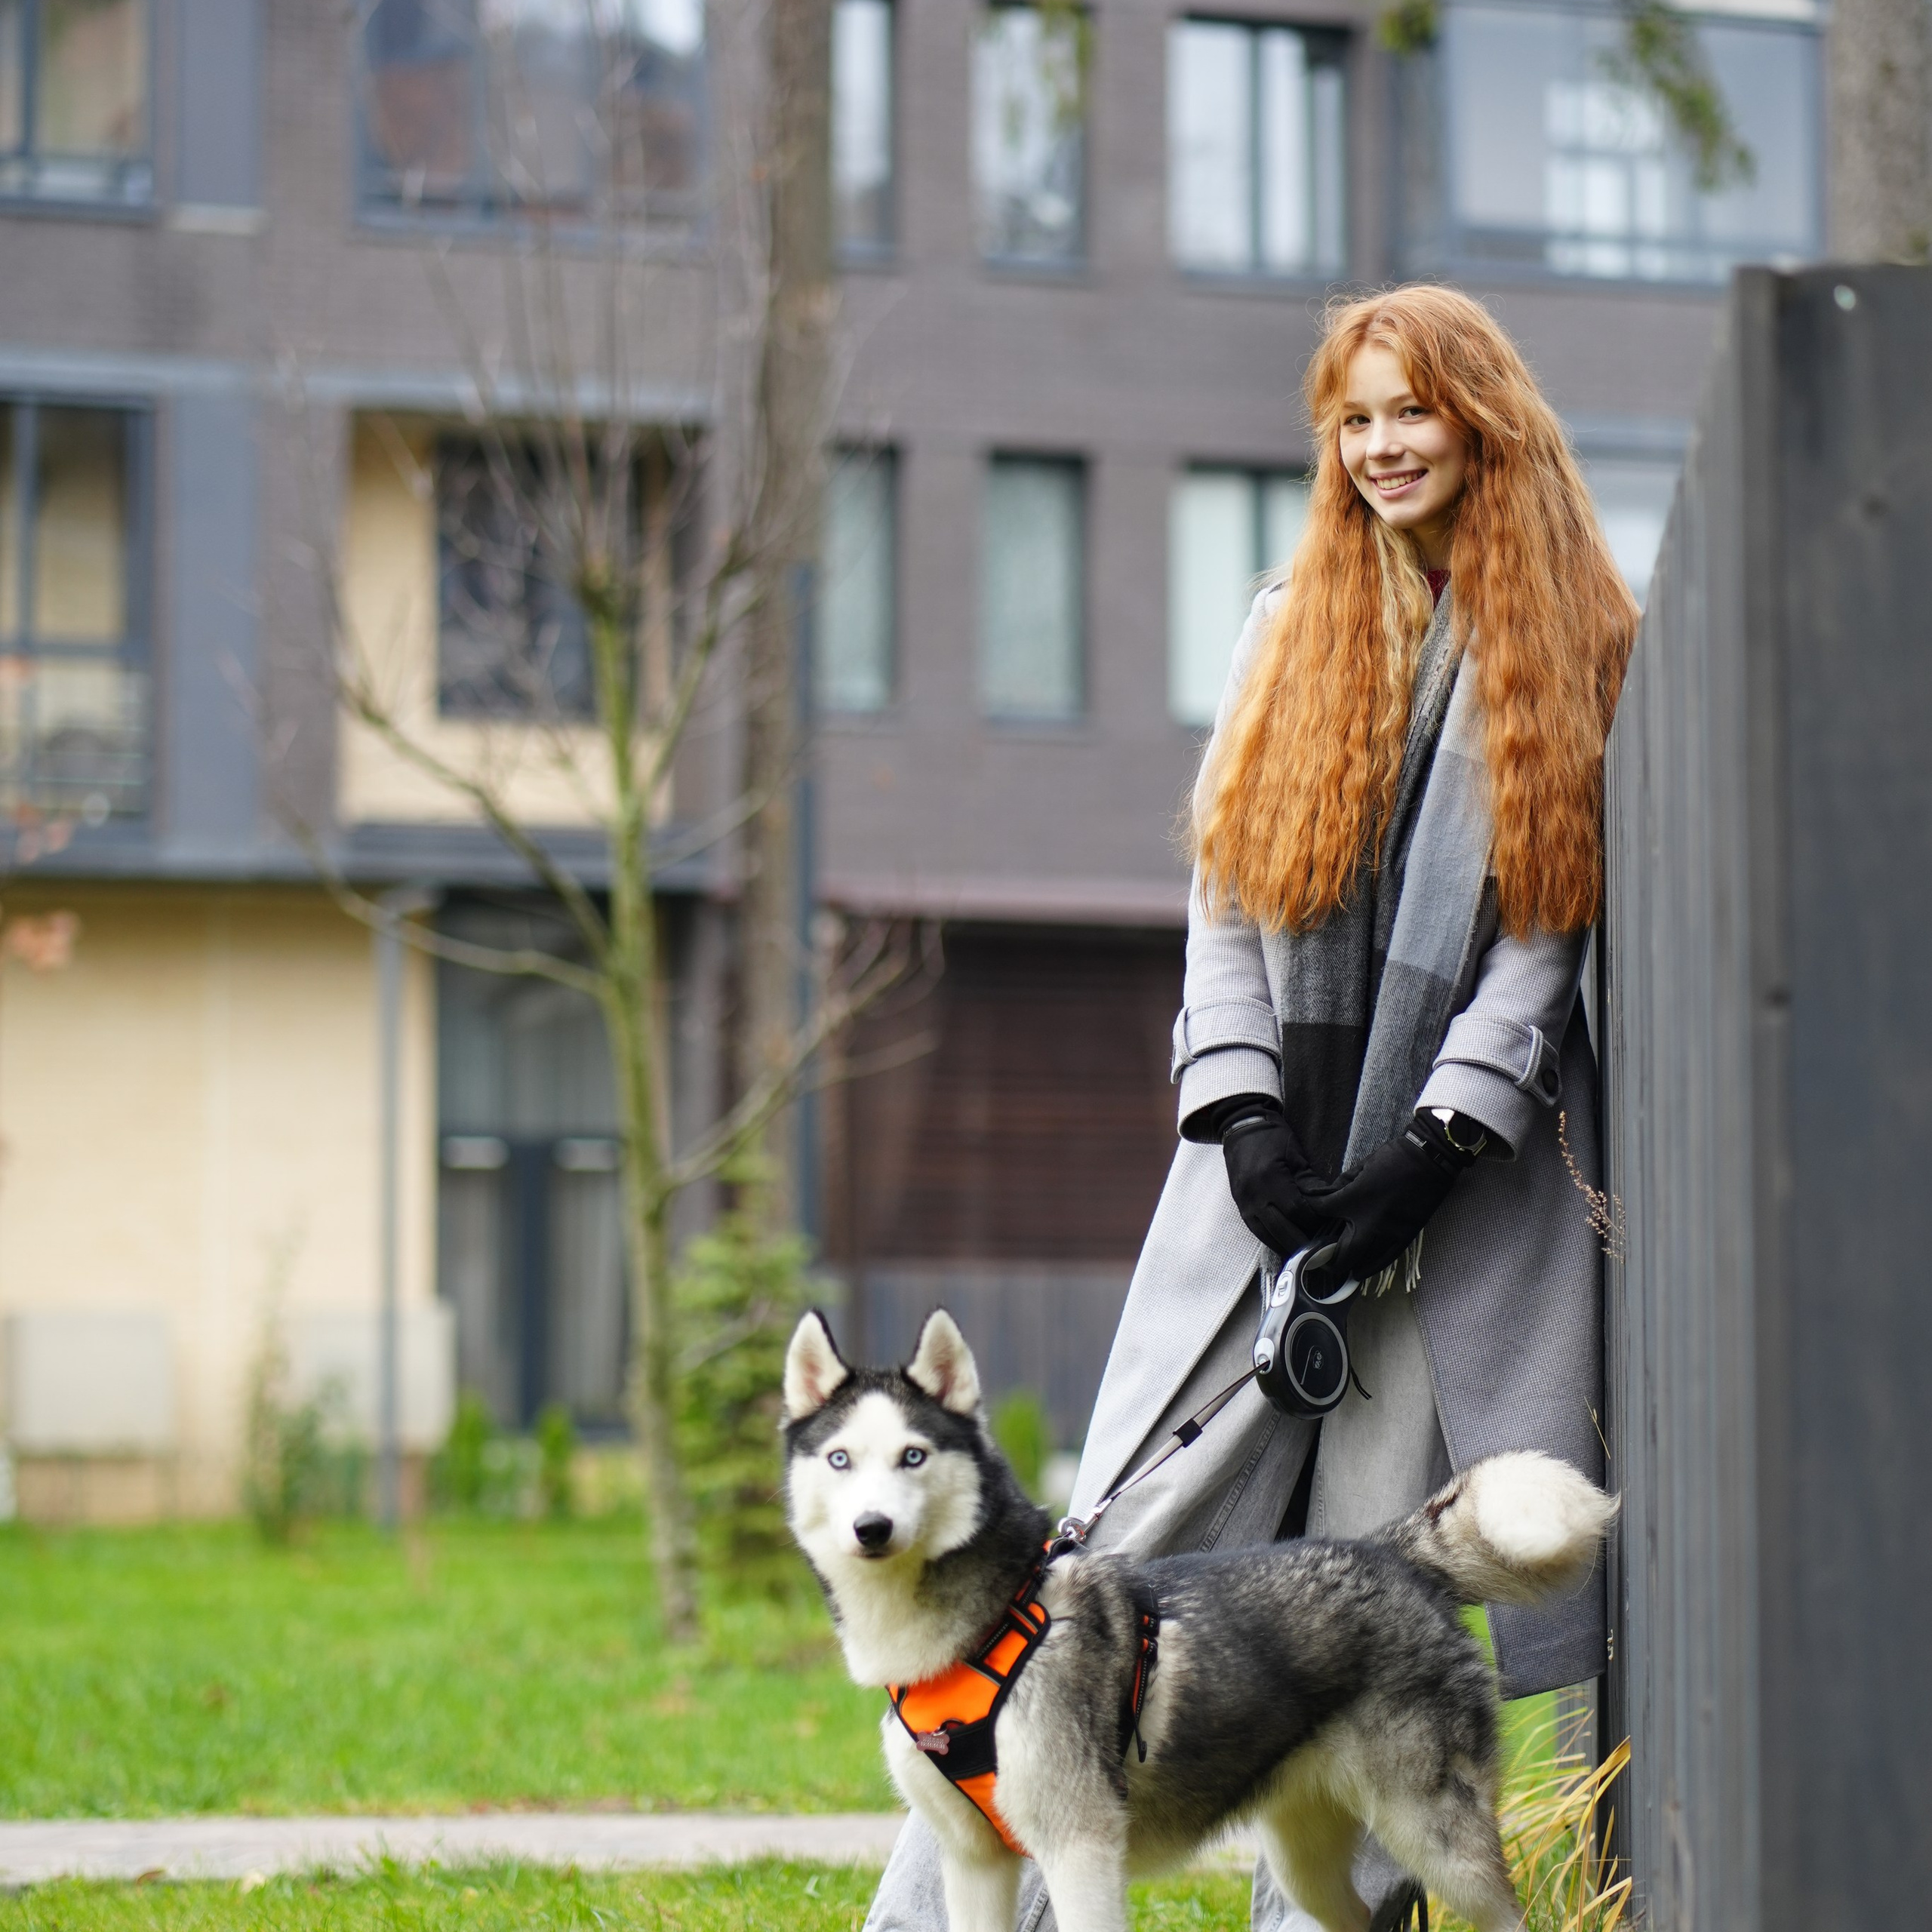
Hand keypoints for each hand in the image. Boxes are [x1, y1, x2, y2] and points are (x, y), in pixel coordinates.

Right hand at [1218, 1098, 1332, 1256]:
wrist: (1241, 1127)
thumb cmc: (1271, 1136)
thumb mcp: (1295, 1153)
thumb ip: (1308, 1181)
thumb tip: (1325, 1206)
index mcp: (1270, 1177)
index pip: (1295, 1211)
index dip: (1311, 1222)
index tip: (1325, 1226)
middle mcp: (1254, 1194)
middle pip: (1280, 1230)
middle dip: (1301, 1243)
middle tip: (1319, 1251)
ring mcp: (1243, 1202)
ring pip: (1266, 1235)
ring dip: (1285, 1247)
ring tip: (1304, 1255)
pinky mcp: (1239, 1205)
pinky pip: (1255, 1230)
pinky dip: (1271, 1239)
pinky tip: (1285, 1245)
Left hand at [1297, 1110, 1482, 1283]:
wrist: (1429, 1161)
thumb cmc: (1392, 1159)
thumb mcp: (1360, 1167)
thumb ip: (1340, 1186)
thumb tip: (1325, 1197)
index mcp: (1354, 1200)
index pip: (1322, 1212)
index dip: (1311, 1212)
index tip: (1306, 1215)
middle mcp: (1369, 1222)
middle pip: (1340, 1251)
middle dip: (1326, 1257)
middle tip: (1317, 1257)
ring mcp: (1388, 1234)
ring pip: (1361, 1262)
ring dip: (1346, 1266)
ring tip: (1335, 1267)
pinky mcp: (1404, 1238)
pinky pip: (1384, 1261)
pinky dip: (1368, 1268)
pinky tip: (1358, 1272)